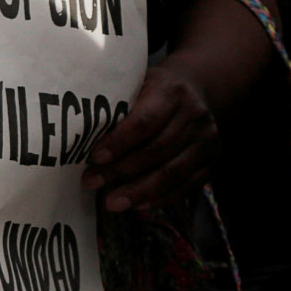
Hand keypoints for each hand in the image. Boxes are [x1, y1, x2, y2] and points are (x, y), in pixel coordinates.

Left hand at [83, 60, 217, 212]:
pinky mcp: (212, 161)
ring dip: (139, 191)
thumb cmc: (151, 89)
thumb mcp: (135, 83)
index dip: (119, 142)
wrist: (194, 89)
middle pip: (157, 150)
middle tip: (92, 182)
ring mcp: (207, 141)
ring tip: (112, 202)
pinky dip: (161, 198)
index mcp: (171, 92)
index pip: (145, 121)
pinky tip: (138, 206)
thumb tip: (78, 132)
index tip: (95, 157)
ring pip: (173, 172)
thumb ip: (116, 103)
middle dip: (122, 170)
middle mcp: (195, 116)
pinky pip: (186, 185)